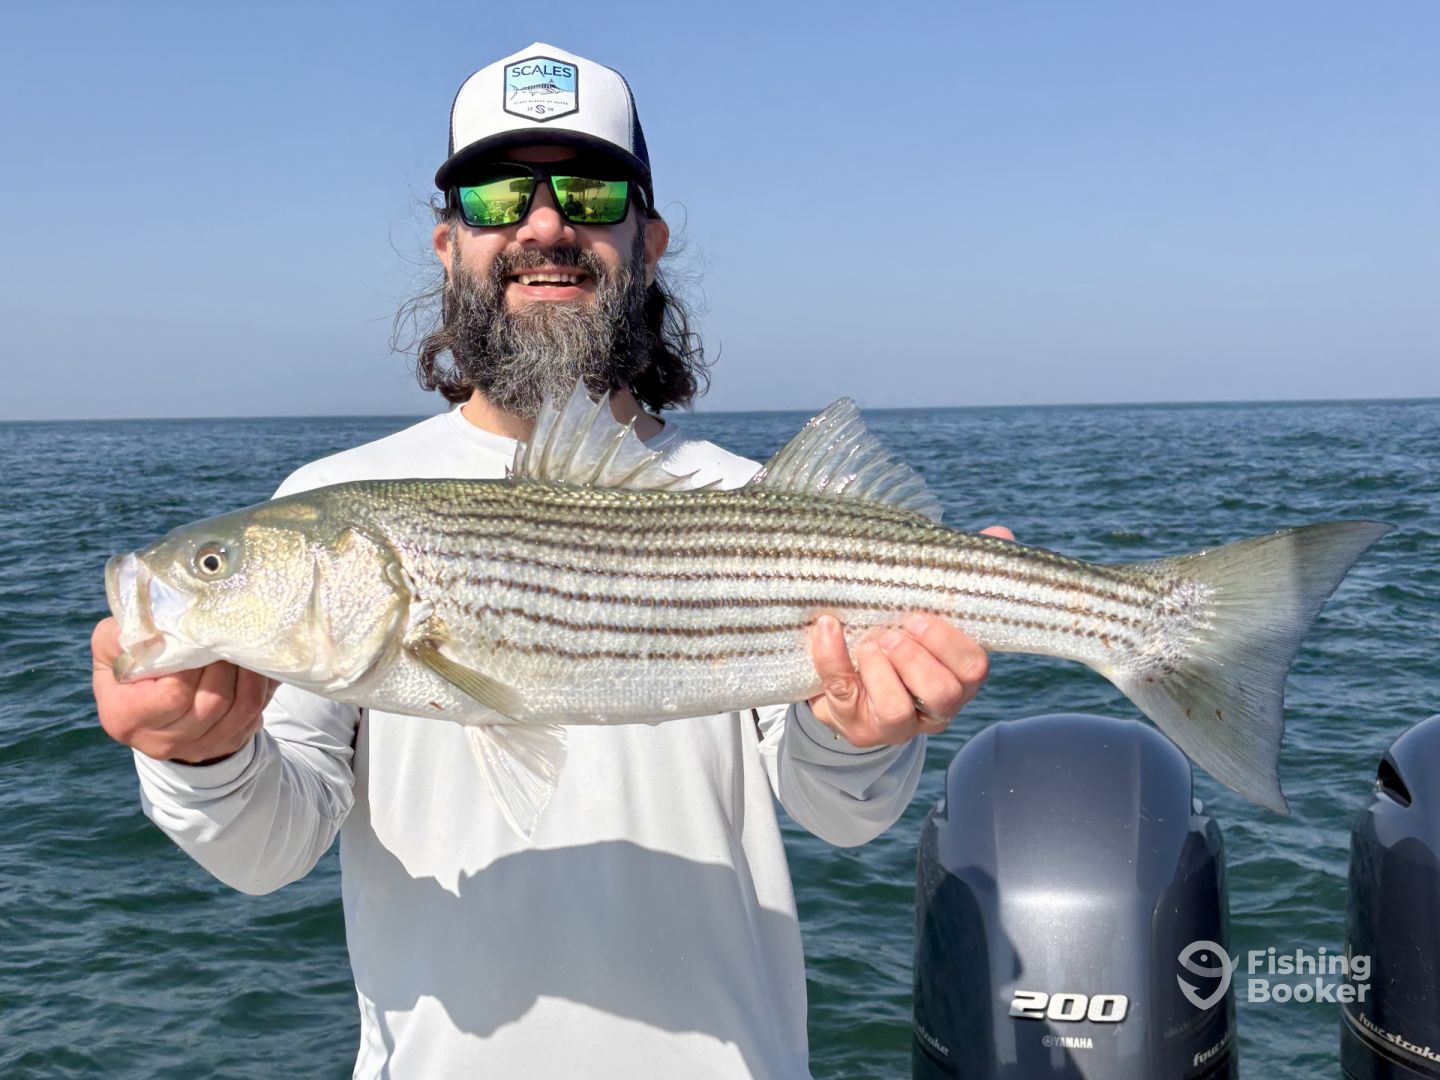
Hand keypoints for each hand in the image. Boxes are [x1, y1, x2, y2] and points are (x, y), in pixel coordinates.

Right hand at [91, 617, 276, 763]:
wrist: (148, 707)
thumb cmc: (130, 670)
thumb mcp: (112, 648)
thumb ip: (122, 635)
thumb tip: (155, 622)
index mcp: (126, 717)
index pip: (173, 694)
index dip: (193, 664)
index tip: (201, 636)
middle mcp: (161, 741)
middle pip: (212, 702)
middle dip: (228, 664)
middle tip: (233, 634)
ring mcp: (197, 748)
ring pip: (242, 709)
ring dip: (251, 674)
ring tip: (248, 645)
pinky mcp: (225, 745)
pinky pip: (256, 715)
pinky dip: (262, 688)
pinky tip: (257, 665)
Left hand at [806, 524, 1013, 748]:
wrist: (845, 677)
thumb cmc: (896, 634)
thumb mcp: (925, 604)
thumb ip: (959, 572)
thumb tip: (1000, 532)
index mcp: (958, 675)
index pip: (973, 668)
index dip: (948, 644)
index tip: (918, 617)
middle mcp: (934, 706)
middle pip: (943, 694)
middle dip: (915, 660)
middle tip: (891, 633)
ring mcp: (895, 723)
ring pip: (898, 711)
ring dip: (880, 670)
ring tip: (867, 643)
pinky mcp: (855, 723)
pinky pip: (843, 694)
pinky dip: (832, 657)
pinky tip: (826, 629)